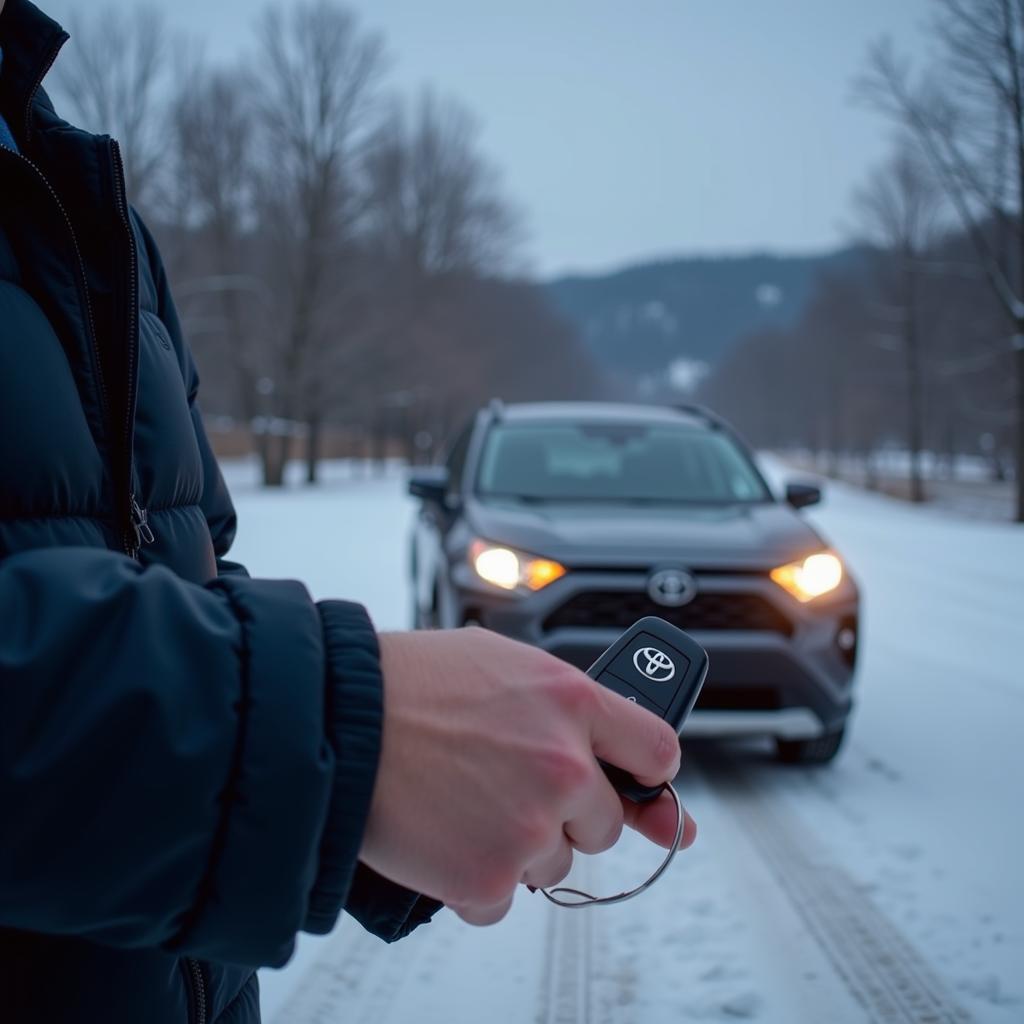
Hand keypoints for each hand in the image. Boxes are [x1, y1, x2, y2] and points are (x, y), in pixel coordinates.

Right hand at [360, 628, 696, 925]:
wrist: (335, 719)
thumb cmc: (409, 683)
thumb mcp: (501, 664)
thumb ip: (571, 708)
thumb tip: (627, 765)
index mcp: (572, 701)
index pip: (658, 753)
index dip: (645, 776)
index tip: (633, 788)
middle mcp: (563, 765)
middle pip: (604, 823)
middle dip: (565, 814)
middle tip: (506, 787)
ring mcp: (530, 825)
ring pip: (554, 864)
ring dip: (517, 846)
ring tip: (461, 802)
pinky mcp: (489, 876)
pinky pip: (505, 899)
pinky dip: (476, 879)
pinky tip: (443, 835)